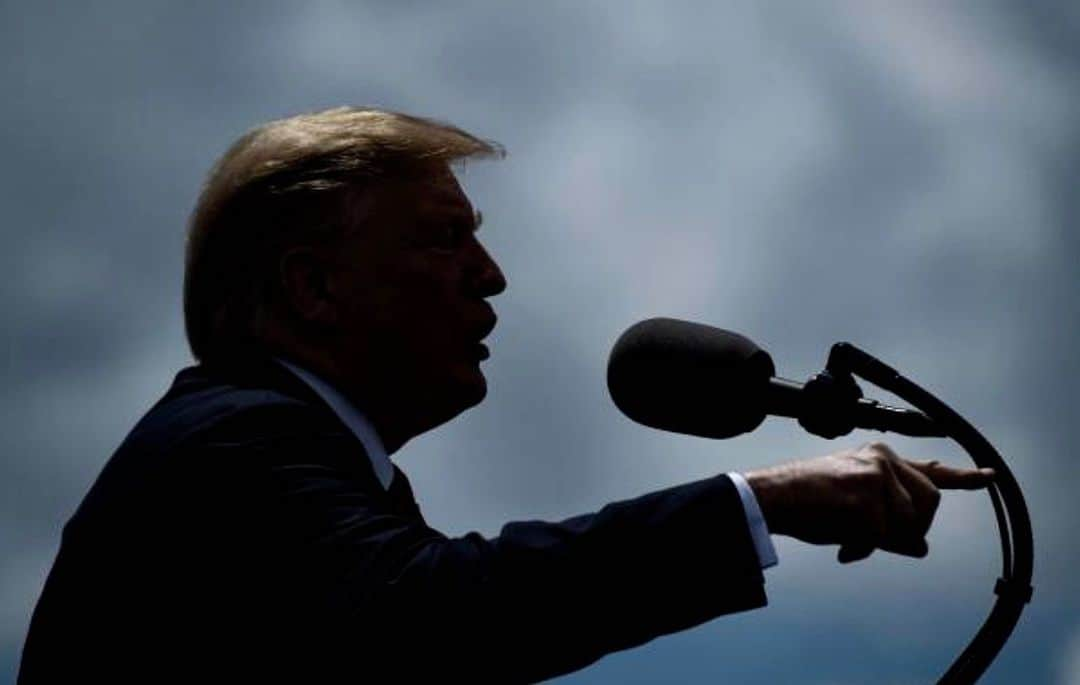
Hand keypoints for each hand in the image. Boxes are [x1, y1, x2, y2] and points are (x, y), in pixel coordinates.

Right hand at [744, 441, 994, 562]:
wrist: (771, 497)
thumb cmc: (808, 502)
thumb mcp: (854, 508)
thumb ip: (892, 523)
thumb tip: (922, 548)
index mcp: (880, 458)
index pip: (929, 470)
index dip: (962, 477)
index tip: (989, 476)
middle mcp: (883, 460)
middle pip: (928, 504)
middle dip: (911, 529)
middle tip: (878, 539)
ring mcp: (875, 476)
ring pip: (906, 524)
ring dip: (880, 541)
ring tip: (849, 539)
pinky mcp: (865, 497)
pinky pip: (879, 538)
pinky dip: (862, 549)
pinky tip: (843, 547)